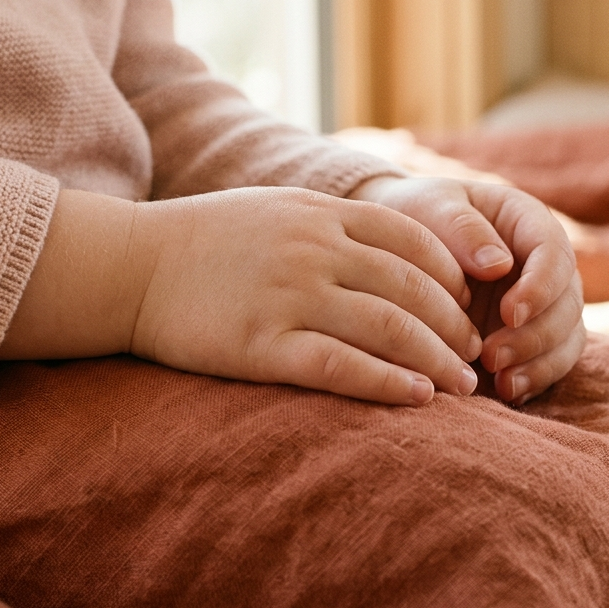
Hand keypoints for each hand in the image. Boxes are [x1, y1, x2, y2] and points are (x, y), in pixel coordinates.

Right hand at [128, 187, 482, 404]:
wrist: (131, 266)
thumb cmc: (206, 240)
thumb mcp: (278, 208)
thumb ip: (335, 223)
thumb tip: (396, 251)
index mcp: (321, 213)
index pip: (413, 239)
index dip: (452, 276)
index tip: (468, 307)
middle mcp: (313, 249)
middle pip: (412, 288)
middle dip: (455, 326)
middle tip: (477, 356)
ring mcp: (288, 296)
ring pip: (388, 328)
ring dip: (436, 359)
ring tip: (463, 387)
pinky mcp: (261, 344)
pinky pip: (340, 366)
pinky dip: (386, 383)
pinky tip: (416, 399)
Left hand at [348, 176, 585, 404]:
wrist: (398, 249)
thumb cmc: (416, 218)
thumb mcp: (430, 209)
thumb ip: (461, 228)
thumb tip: (499, 265)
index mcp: (528, 222)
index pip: (554, 253)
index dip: (541, 286)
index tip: (510, 312)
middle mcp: (545, 265)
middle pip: (568, 302)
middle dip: (536, 335)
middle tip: (492, 357)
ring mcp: (542, 304)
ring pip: (567, 337)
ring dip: (539, 363)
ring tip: (501, 383)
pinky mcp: (531, 338)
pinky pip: (551, 363)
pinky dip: (535, 380)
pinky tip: (507, 392)